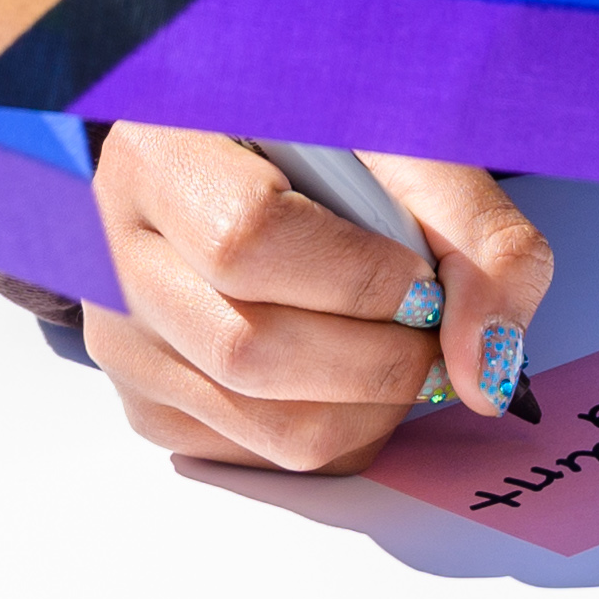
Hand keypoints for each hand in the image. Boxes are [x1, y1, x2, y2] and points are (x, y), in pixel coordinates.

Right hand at [73, 125, 552, 474]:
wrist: (253, 155)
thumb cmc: (325, 139)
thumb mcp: (408, 142)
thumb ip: (474, 234)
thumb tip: (486, 371)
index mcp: (158, 152)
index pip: (246, 238)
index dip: (356, 275)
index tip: (420, 276)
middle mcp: (112, 254)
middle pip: (251, 350)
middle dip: (381, 358)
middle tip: (435, 328)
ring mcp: (123, 342)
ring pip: (265, 424)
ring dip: (374, 406)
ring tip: (405, 347)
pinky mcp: (149, 404)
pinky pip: (265, 460)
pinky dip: (344, 431)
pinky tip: (355, 368)